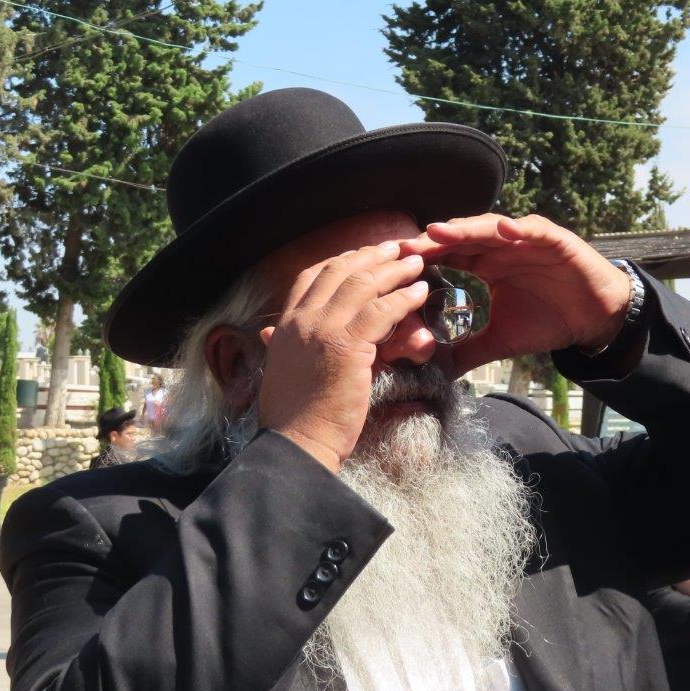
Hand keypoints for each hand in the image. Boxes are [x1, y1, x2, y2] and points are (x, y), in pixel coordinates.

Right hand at [256, 242, 429, 472]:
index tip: (364, 255)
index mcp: (284, 325)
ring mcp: (323, 330)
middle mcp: (301, 320)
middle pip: (339, 271)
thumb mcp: (281, 370)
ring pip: (363, 284)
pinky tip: (419, 293)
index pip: (311, 277)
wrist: (297, 442)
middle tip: (396, 249)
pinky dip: (404, 298)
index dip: (340, 261)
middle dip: (371, 255)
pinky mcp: (347, 346)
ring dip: (394, 270)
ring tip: (415, 264)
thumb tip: (270, 335)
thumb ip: (279, 345)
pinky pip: (381, 311)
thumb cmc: (295, 415)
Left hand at [397, 214, 630, 373]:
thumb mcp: (500, 341)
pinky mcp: (553, 239)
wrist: (593, 318)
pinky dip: (519, 228)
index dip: (421, 260)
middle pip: (461, 238)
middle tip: (403, 248)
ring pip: (490, 228)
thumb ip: (467, 351)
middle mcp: (500, 247)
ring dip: (465, 228)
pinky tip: (505, 231)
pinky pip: (533, 229)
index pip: (446, 257)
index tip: (392, 269)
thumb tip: (434, 374)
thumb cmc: (547, 321)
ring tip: (439, 231)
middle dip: (432, 241)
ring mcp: (525, 239)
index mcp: (484, 265)